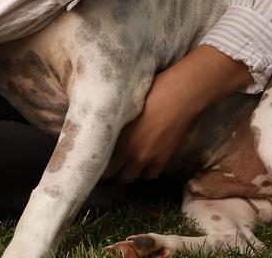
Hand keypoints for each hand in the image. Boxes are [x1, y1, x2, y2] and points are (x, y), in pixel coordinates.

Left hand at [104, 46, 251, 183]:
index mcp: (116, 138)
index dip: (97, 166)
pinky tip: (144, 165)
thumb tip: (105, 131)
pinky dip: (145, 172)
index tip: (95, 164)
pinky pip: (150, 175)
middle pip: (114, 174)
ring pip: (130, 177)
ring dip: (127, 174)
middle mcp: (129, 152)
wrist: (176, 98)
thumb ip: (114, 124)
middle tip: (108, 170)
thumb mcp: (124, 108)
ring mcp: (146, 158)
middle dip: (110, 174)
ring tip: (125, 168)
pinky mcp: (161, 159)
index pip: (101, 163)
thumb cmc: (149, 95)